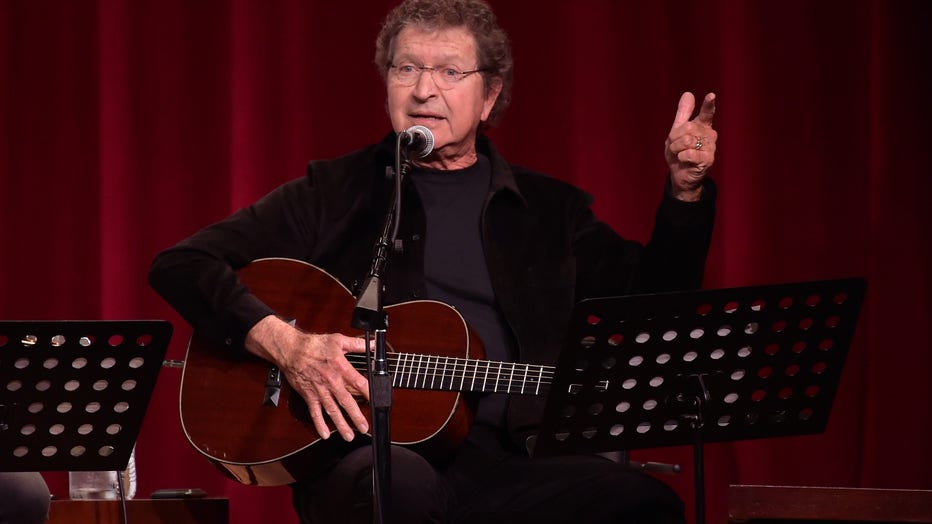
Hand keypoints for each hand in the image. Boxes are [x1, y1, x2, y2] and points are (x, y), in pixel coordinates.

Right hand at [245, 316, 368, 441]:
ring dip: (341, 424)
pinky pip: (315, 412)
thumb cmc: (314, 344)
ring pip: (332, 410)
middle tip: (364, 428)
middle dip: (356, 416)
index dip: (368, 392)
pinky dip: (319, 424)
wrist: (291, 350)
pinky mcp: (309, 395)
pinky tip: (326, 434)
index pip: (358, 382)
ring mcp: (320, 390)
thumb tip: (373, 344)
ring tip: (349, 436)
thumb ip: (358, 344)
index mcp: (340, 367)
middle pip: (346, 401)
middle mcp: (331, 381)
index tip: (376, 401)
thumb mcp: (338, 340)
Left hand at [665, 92, 716, 200]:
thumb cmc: (678, 151)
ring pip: (687, 140)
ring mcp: (710, 147)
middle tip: (674, 147)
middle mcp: (709, 134)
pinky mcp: (708, 159)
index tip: (711, 95)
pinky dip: (681, 157)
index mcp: (702, 125)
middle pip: (687, 128)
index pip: (707, 113)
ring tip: (679, 155)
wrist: (679, 174)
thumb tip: (688, 94)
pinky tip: (684, 160)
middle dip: (674, 137)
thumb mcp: (677, 131)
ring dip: (676, 148)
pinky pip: (689, 153)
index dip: (708, 104)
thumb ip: (683, 114)